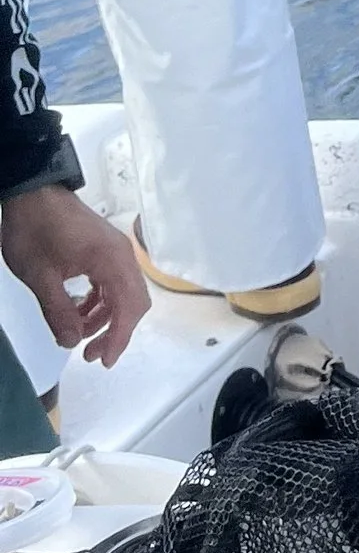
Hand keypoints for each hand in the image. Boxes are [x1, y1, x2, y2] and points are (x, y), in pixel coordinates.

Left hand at [0, 184, 148, 368]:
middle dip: (114, 331)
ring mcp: (115, 251)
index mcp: (111, 260)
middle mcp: (122, 255)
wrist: (31, 191)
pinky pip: (112, 282)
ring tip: (76, 335)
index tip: (102, 361)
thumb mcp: (39, 276)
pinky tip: (77, 311)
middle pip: (133, 302)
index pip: (128, 307)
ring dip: (104, 318)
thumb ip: (58, 311)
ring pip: (122, 293)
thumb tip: (72, 342)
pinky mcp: (105, 250)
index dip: (118, 338)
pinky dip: (99, 302)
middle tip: (89, 354)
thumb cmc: (34, 231)